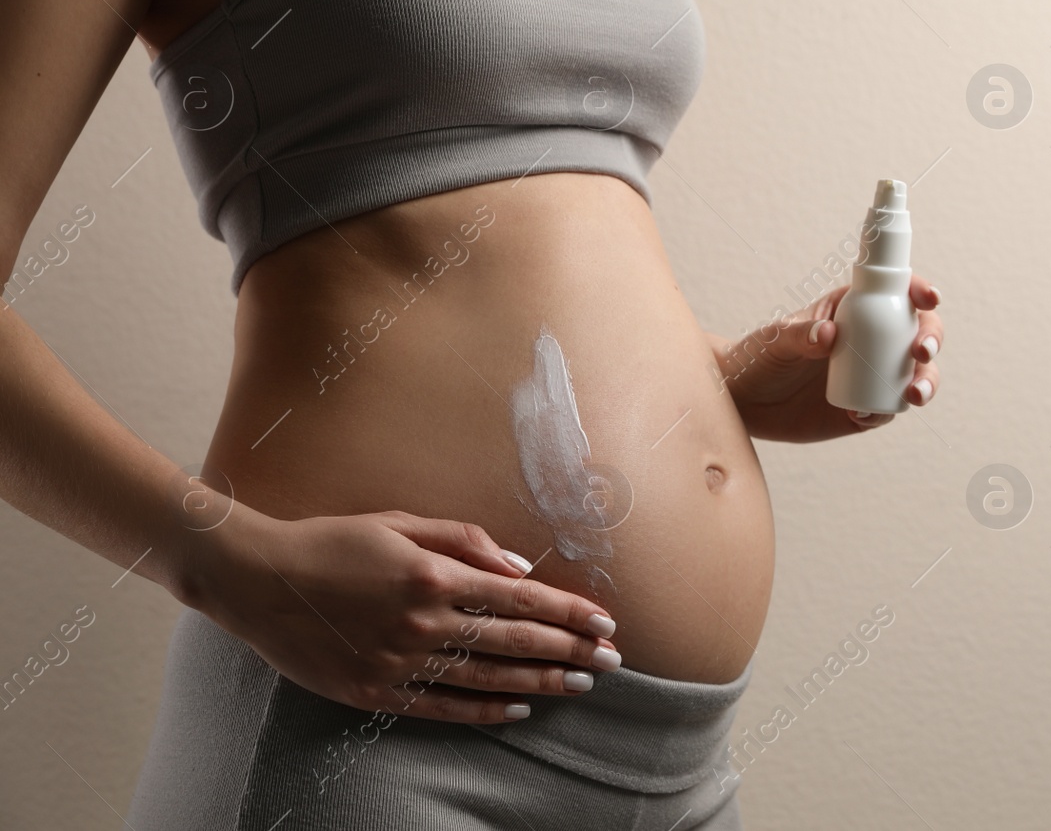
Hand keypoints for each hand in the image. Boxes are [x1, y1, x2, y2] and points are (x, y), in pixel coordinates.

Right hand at [183, 506, 621, 723]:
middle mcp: (422, 623)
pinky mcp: (375, 691)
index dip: (568, 613)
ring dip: (541, 681)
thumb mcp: (400, 523)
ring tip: (579, 684)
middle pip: (514, 641)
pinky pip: (444, 706)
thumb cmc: (332, 542)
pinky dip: (486, 708)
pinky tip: (519, 707)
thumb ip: (465, 541)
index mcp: (432, 576)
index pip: (521, 599)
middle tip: (611, 660)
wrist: (257, 580)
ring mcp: (399, 662)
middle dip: (570, 650)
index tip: (604, 622)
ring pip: (488, 677)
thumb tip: (519, 566)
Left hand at [714, 275, 942, 441]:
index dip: (919, 291)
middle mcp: (871, 339)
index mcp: (854, 308)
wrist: (744, 401)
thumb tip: (830, 334)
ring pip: (914, 374)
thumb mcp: (775, 339)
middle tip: (921, 353)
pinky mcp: (864, 407)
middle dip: (931, 340)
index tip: (928, 298)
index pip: (896, 292)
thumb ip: (800, 334)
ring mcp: (872, 375)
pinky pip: (887, 409)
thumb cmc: (758, 356)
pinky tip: (862, 414)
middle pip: (918, 333)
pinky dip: (884, 411)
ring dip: (925, 381)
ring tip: (914, 394)